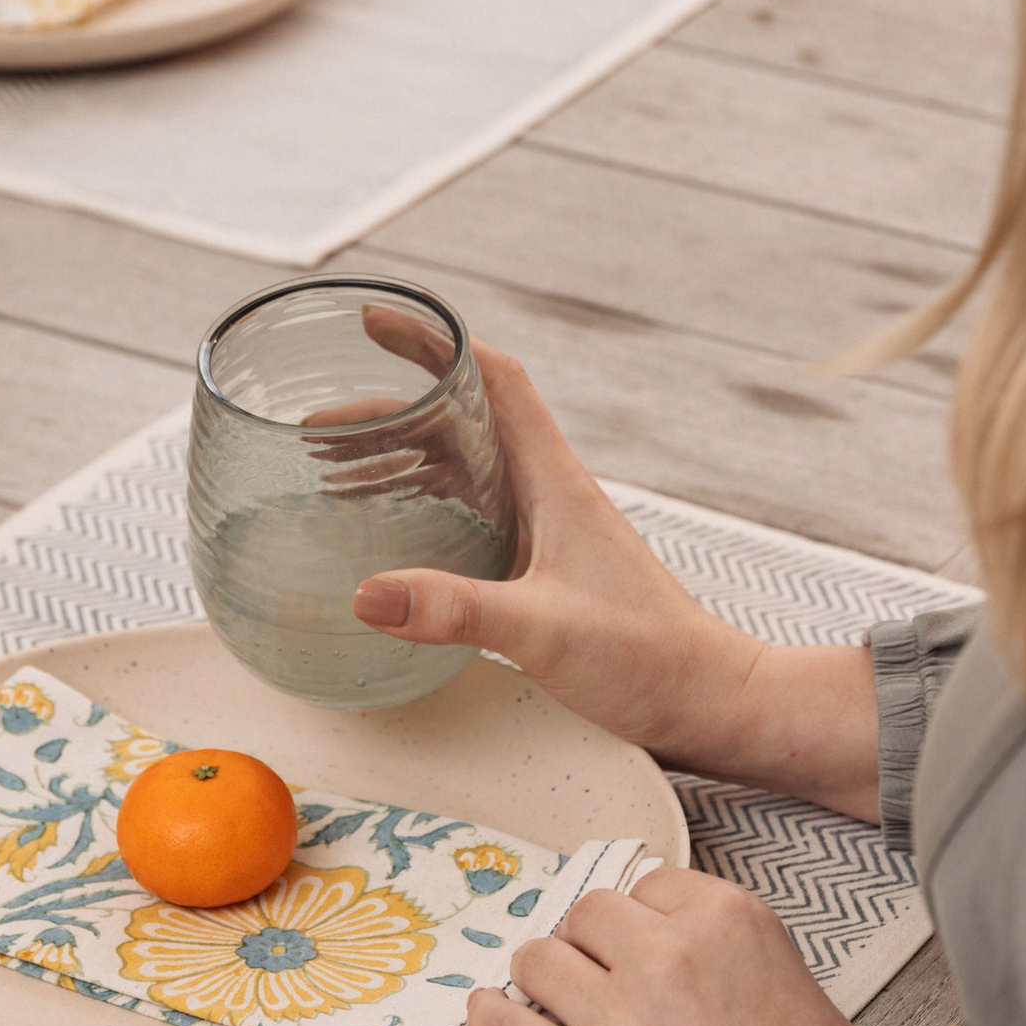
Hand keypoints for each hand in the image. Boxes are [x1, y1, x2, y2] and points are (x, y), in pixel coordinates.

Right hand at [348, 316, 881, 813]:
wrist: (704, 700)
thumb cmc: (649, 659)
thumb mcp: (543, 630)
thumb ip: (456, 610)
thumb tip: (369, 594)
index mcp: (555, 483)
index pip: (495, 378)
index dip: (435, 342)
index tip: (378, 324)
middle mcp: (550, 496)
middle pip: (462, 424)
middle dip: (390, 412)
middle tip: (321, 426)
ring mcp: (547, 533)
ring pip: (464, 473)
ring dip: (402, 463)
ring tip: (336, 474)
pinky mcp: (544, 572)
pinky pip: (471, 521)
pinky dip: (424, 513)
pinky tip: (394, 539)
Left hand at [468, 869, 957, 1025]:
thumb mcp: (795, 987)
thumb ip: (730, 956)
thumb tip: (679, 953)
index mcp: (730, 921)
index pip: (648, 884)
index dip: (639, 920)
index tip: (633, 943)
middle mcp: (669, 953)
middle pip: (587, 914)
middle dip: (587, 942)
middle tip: (593, 975)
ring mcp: (621, 1017)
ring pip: (538, 959)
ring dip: (539, 977)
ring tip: (543, 998)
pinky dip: (491, 1019)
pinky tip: (490, 1016)